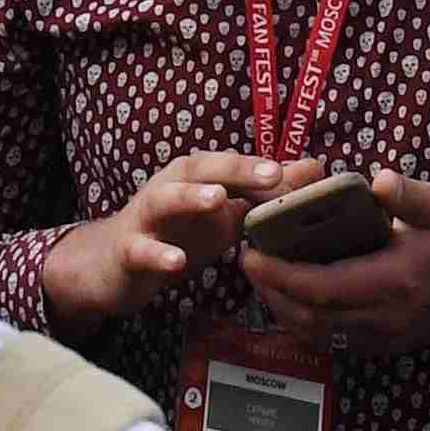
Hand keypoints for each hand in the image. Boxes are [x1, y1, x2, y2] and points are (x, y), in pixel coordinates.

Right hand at [39, 151, 280, 331]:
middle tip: (270, 174)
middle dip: (236, 168)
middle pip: (201, 167)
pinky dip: (158, 253)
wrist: (113, 265)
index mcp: (195, 176)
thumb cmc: (177, 233)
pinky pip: (142, 249)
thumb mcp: (224, 215)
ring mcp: (146, 216)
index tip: (293, 171)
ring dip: (191, 196)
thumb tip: (316, 168)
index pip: (232, 165)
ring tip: (218, 200)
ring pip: (165, 198)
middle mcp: (169, 186)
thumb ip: (265, 193)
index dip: (262, 166)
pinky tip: (177, 261)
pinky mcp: (128, 249)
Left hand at [235, 169, 429, 358]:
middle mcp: (386, 315)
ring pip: (316, 335)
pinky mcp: (385, 345)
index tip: (251, 254)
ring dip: (282, 310)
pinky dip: (303, 324)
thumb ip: (411, 194)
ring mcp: (385, 336)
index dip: (280, 275)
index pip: (323, 287)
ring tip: (263, 278)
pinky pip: (332, 342)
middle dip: (270, 292)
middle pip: (310, 317)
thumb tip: (378, 179)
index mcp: (395, 279)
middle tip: (248, 261)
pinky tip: (291, 299)